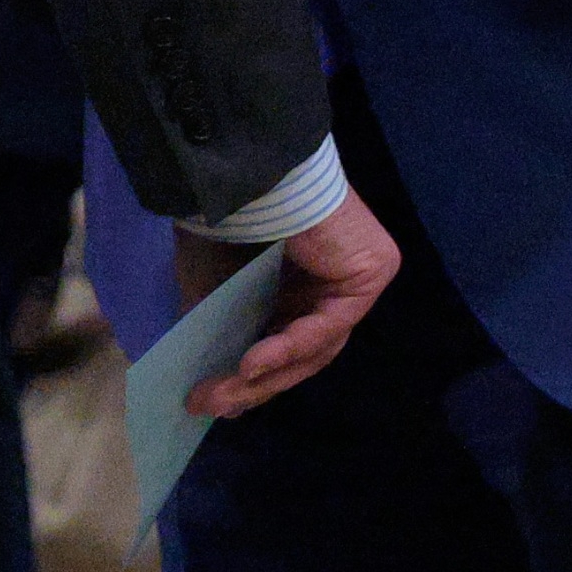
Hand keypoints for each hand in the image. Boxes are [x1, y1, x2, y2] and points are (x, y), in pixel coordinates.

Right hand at [186, 193, 400, 419]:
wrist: (253, 167)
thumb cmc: (229, 214)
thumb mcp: (215, 283)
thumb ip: (218, 326)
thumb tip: (203, 379)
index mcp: (303, 278)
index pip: (286, 341)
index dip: (252, 379)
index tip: (213, 402)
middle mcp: (335, 280)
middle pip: (301, 353)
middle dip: (251, 385)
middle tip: (206, 404)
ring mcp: (357, 278)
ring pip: (314, 348)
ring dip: (264, 376)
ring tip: (221, 393)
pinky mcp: (368, 276)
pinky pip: (326, 327)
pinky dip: (286, 348)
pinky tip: (249, 366)